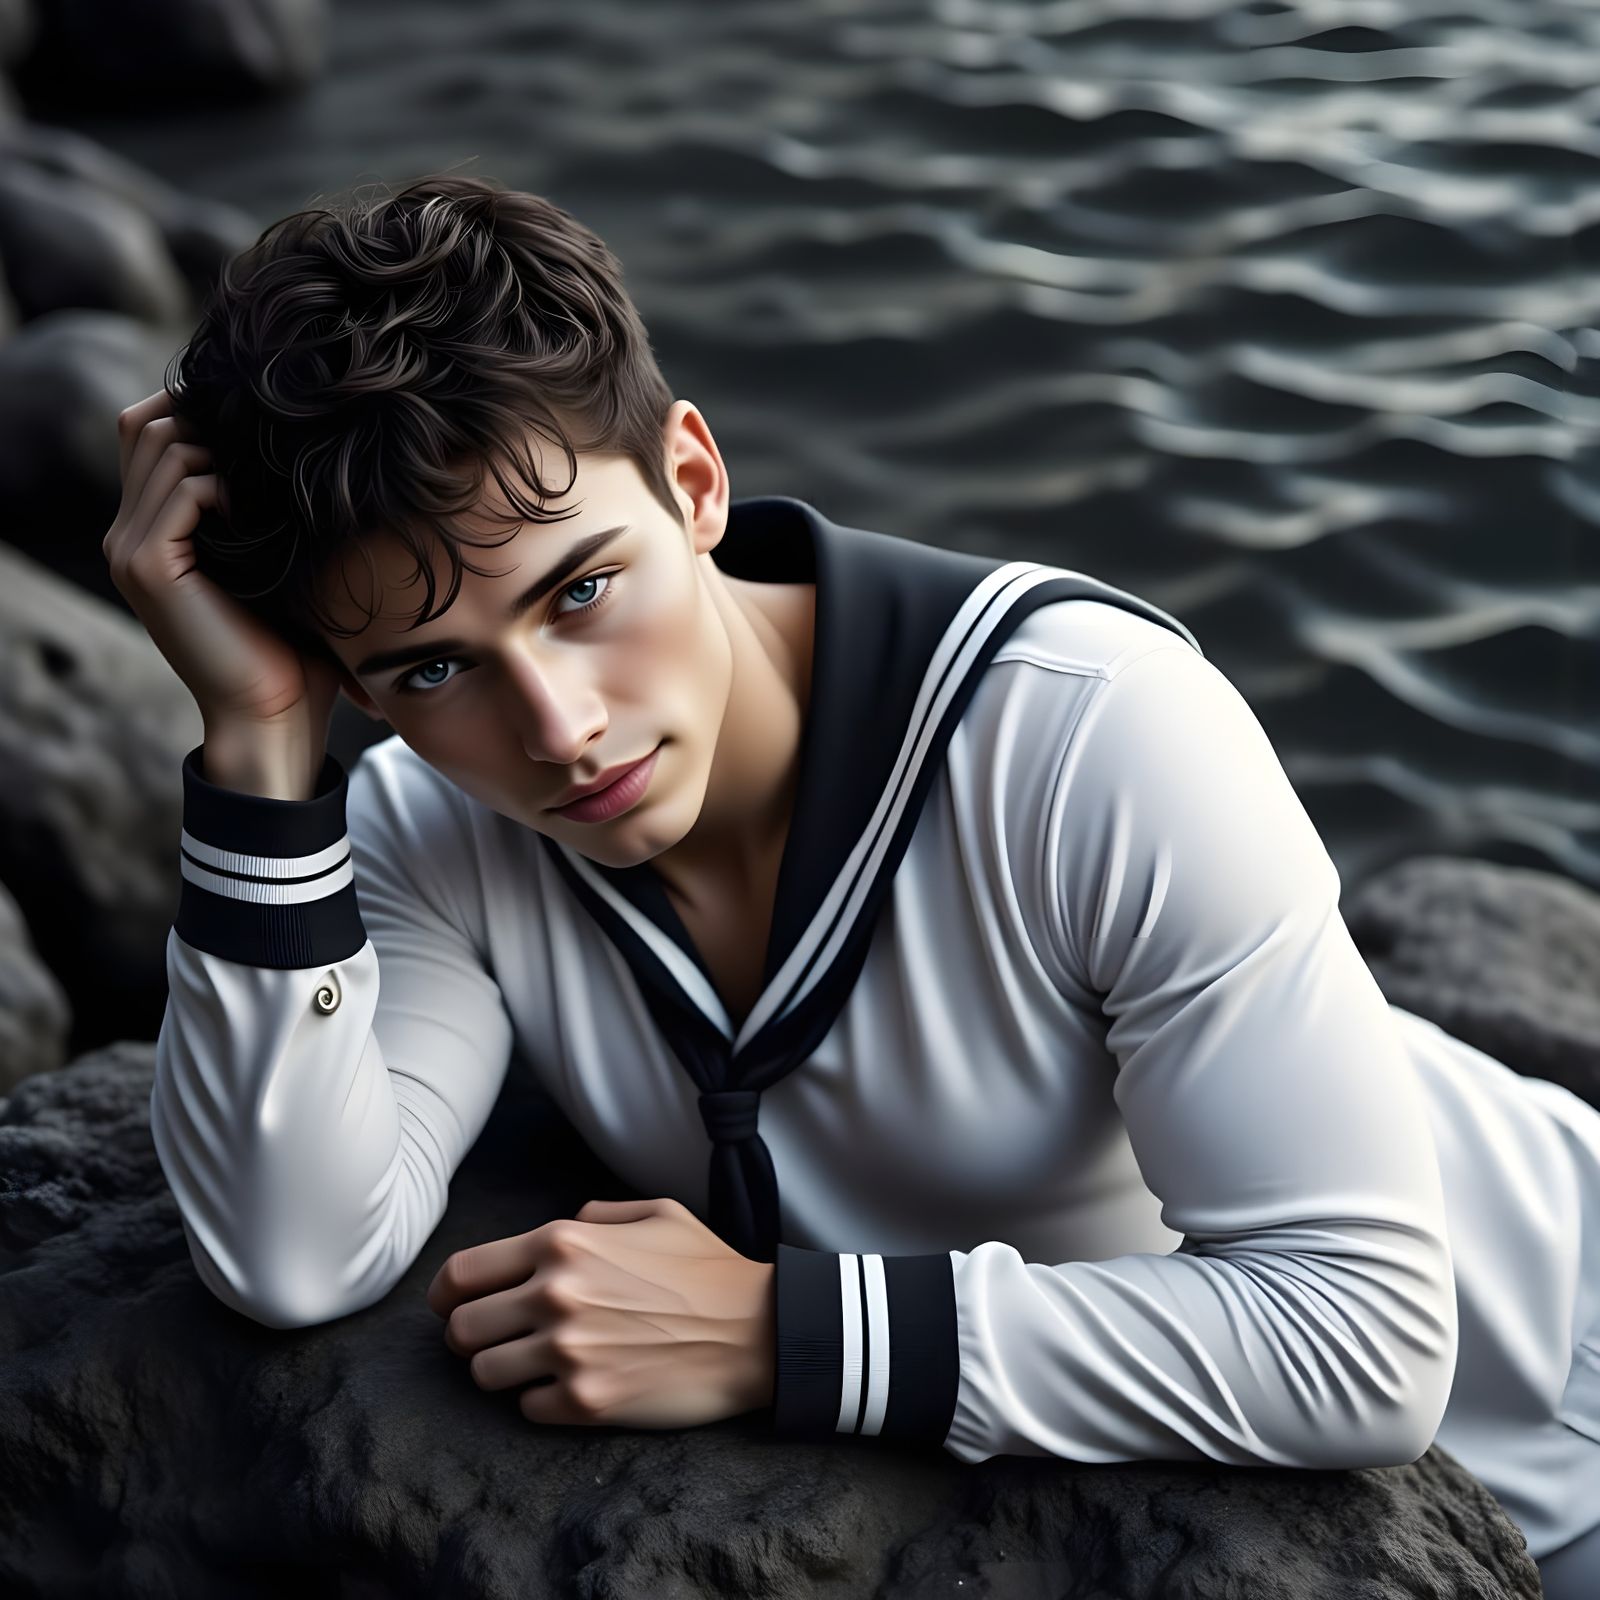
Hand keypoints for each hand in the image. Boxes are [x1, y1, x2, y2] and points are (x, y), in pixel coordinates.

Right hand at [103, 388, 346, 732]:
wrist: (275, 713)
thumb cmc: (288, 646)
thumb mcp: (269, 562)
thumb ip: (254, 507)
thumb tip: (283, 446)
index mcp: (148, 531)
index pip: (145, 432)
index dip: (192, 409)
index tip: (256, 427)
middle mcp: (126, 535)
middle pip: (145, 425)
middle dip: (208, 421)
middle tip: (267, 453)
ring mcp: (129, 550)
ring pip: (164, 447)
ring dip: (222, 456)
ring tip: (265, 495)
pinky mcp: (148, 567)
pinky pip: (182, 490)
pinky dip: (225, 489)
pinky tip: (257, 519)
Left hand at [426, 1196, 776, 1429]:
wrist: (758, 1331)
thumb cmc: (710, 1268)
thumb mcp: (657, 1213)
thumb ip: (598, 1214)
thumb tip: (566, 1225)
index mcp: (563, 1243)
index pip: (461, 1274)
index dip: (446, 1295)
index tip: (452, 1307)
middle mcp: (555, 1294)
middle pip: (460, 1331)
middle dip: (471, 1338)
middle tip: (498, 1341)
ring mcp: (568, 1353)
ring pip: (484, 1375)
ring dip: (504, 1373)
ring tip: (538, 1367)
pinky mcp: (586, 1404)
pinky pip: (527, 1409)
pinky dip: (543, 1402)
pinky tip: (576, 1387)